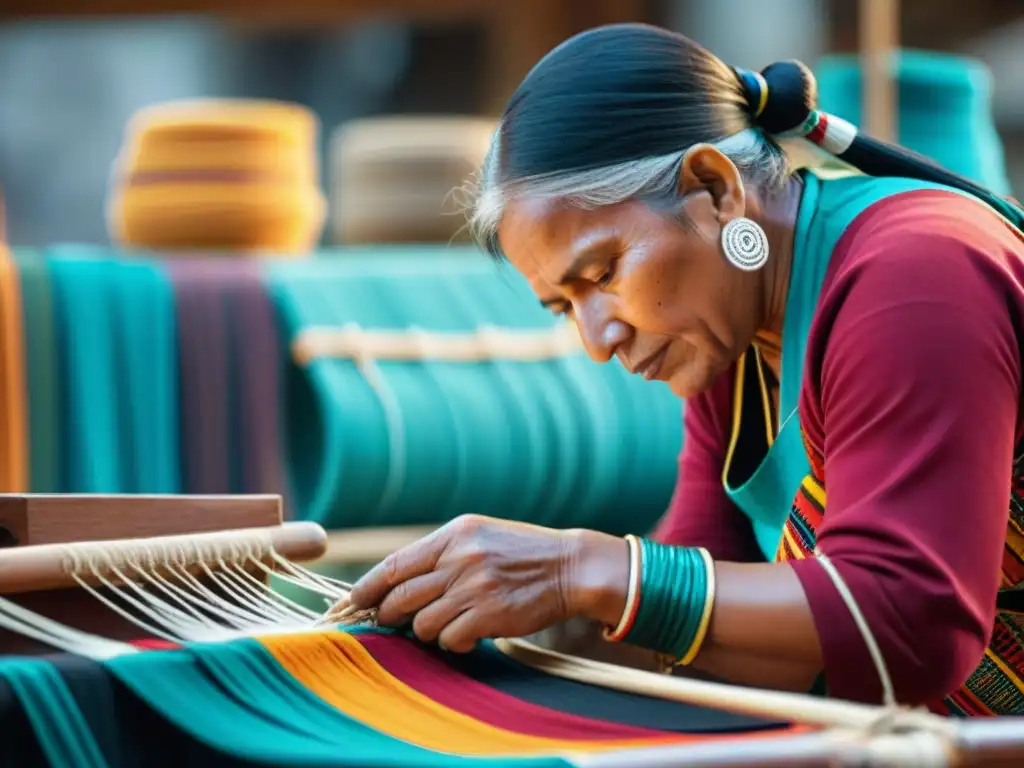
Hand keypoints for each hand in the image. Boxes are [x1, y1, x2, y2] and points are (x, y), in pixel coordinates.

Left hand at [346, 514, 628, 652]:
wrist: (570, 568)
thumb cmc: (522, 554)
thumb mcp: (478, 537)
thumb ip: (441, 554)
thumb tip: (397, 583)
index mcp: (453, 535)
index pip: (394, 565)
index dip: (365, 588)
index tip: (349, 604)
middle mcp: (459, 557)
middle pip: (400, 596)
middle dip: (388, 616)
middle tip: (389, 624)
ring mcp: (473, 586)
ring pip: (422, 624)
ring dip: (427, 632)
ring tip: (448, 625)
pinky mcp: (489, 614)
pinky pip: (450, 639)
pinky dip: (454, 643)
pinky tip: (470, 635)